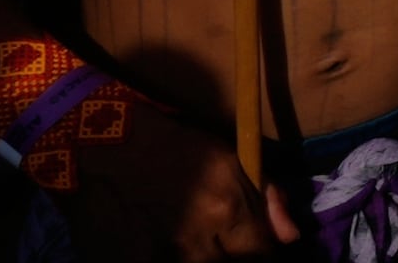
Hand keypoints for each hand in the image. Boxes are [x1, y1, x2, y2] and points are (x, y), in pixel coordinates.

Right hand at [63, 105, 298, 258]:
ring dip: (206, 257)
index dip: (264, 254)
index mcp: (226, 212)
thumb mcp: (230, 159)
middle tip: (229, 245)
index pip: (262, 256)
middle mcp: (196, 241)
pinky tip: (172, 246)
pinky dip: (172, 259)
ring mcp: (160, 257)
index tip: (258, 249)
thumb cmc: (174, 147)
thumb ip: (267, 199)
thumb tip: (291, 237)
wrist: (106, 146)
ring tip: (204, 244)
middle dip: (236, 258)